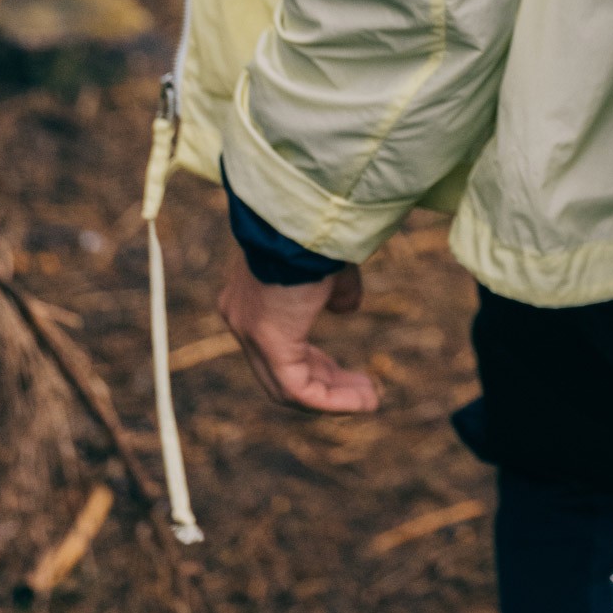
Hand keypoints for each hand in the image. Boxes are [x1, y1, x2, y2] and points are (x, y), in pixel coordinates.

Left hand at [217, 244, 379, 414]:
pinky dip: (331, 400)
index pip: (278, 349)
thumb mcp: (330, 263)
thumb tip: (345, 309)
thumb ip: (336, 290)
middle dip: (328, 384)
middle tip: (366, 391)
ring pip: (288, 388)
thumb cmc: (317, 229)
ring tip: (370, 399)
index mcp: (250, 298)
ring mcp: (250, 332)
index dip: (317, 366)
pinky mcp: (270, 342)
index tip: (350, 377)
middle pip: (281, 373)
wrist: (304, 212)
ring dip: (333, 397)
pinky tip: (363, 400)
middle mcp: (242, 319)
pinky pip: (299, 389)